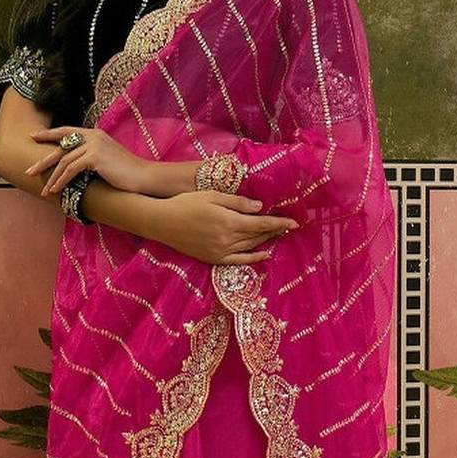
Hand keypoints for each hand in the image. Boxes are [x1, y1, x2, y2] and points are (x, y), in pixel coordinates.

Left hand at [25, 126, 148, 196]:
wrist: (143, 177)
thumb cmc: (126, 173)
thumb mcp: (107, 159)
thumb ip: (91, 156)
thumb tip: (74, 166)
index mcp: (94, 134)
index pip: (66, 131)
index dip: (48, 134)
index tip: (33, 137)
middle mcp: (93, 135)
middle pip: (60, 147)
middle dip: (43, 160)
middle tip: (29, 171)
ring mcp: (94, 145)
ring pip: (64, 160)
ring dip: (52, 178)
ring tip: (44, 191)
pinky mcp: (95, 157)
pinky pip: (72, 169)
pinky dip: (62, 180)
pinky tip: (56, 190)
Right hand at [151, 189, 299, 264]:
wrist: (162, 222)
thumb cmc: (186, 203)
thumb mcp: (212, 196)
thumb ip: (237, 202)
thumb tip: (259, 207)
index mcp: (229, 221)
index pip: (262, 224)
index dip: (279, 223)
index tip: (294, 221)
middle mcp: (228, 239)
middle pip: (258, 235)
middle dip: (275, 230)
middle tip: (288, 225)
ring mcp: (221, 251)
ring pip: (251, 247)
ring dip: (266, 241)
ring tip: (278, 235)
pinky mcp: (213, 258)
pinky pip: (239, 261)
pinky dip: (254, 258)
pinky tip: (264, 255)